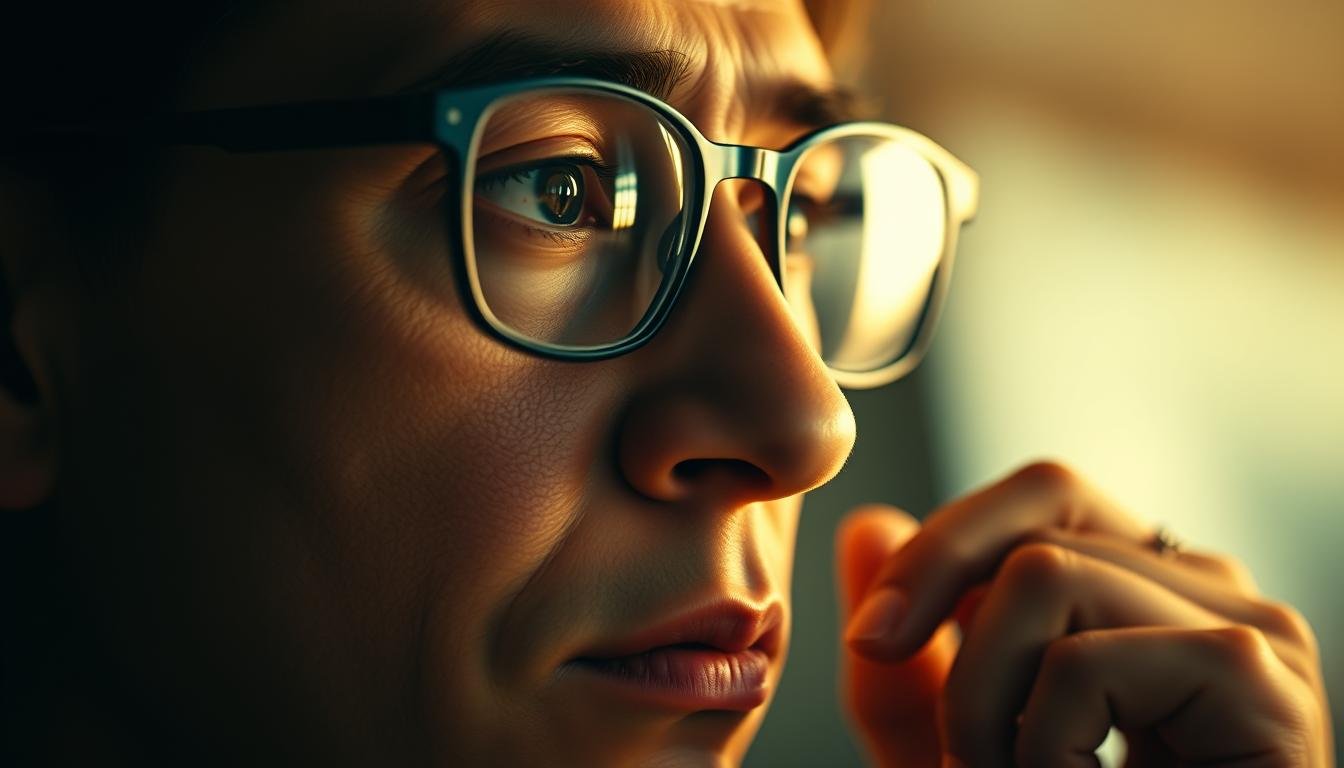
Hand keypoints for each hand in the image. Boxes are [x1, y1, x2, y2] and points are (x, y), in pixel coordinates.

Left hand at [836, 461, 1331, 766]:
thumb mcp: (957, 749)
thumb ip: (905, 657)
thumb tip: (867, 525)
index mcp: (1151, 593)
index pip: (1045, 495)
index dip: (942, 546)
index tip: (873, 638)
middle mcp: (1210, 595)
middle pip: (1040, 522)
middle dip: (957, 633)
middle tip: (951, 750)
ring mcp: (1250, 630)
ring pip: (1045, 575)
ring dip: (985, 708)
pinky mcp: (1260, 683)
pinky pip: (1083, 662)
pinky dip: (1043, 747)